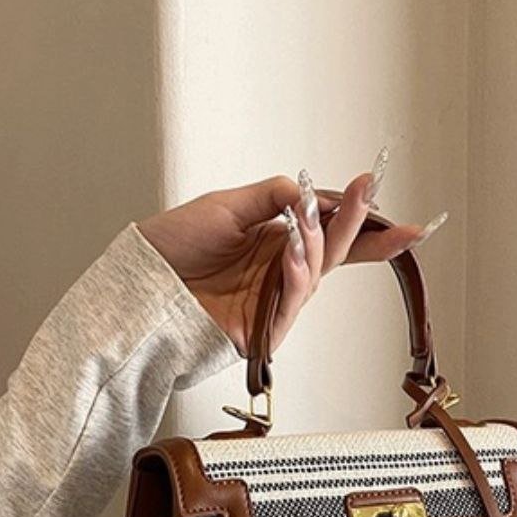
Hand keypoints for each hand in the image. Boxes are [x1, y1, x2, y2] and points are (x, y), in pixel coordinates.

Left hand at [136, 149, 447, 353]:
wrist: (142, 282)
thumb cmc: (175, 246)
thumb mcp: (227, 206)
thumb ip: (272, 196)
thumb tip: (309, 191)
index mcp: (277, 241)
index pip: (329, 230)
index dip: (358, 216)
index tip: (374, 186)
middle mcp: (281, 271)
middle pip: (334, 253)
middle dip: (359, 227)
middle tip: (369, 196)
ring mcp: (274, 301)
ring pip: (315, 275)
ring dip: (317, 245)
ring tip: (310, 221)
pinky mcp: (262, 330)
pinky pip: (289, 303)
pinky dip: (295, 276)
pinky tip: (294, 254)